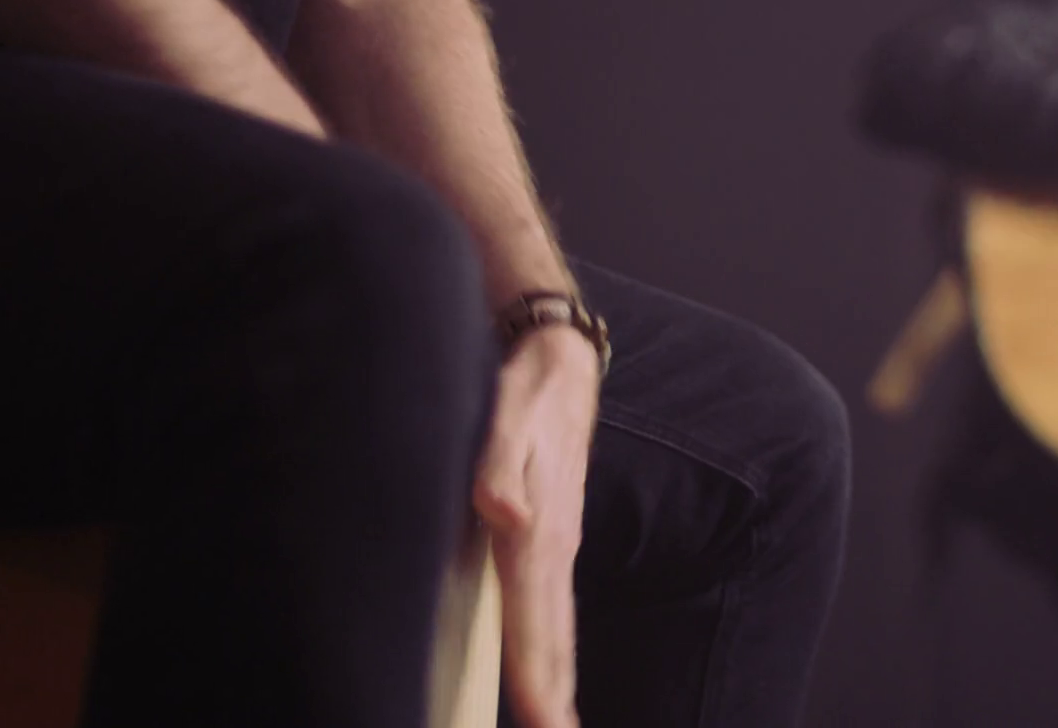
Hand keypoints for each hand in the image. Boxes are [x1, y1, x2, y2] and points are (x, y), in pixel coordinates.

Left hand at [472, 325, 600, 727]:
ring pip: (554, 626)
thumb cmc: (526, 392)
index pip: (536, 618)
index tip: (542, 722)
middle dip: (552, 695)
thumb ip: (499, 466)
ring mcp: (555, 546)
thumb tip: (502, 512)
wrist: (558, 365)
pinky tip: (543, 667)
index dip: (536, 674)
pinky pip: (547, 608)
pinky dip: (547, 649)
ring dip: (553, 679)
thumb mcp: (507, 417)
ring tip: (556, 725)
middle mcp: (552, 548)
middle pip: (553, 636)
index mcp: (540, 532)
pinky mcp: (547, 539)